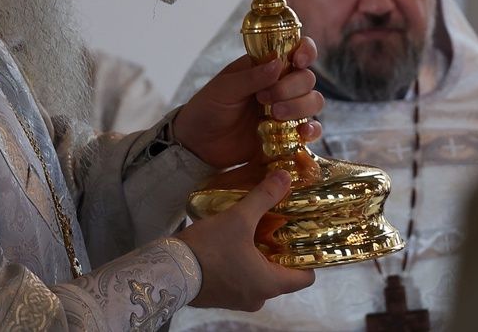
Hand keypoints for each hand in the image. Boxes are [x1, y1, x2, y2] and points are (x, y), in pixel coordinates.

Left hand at [174, 37, 323, 168]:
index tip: (299, 60)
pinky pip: (311, 130)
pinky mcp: (288, 135)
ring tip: (275, 115)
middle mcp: (280, 85)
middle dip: (291, 87)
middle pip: (306, 78)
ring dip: (300, 107)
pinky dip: (313, 130)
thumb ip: (251, 77)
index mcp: (264, 66)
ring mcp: (286, 110)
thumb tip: (278, 63)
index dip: (305, 51)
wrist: (198, 144)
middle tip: (265, 99)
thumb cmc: (207, 108)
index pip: (295, 50)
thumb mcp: (224, 89)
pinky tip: (303, 133)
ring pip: (313, 102)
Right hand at [179, 169, 315, 309]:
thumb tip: (286, 177)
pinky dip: (242, 264)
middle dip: (280, 252)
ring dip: (259, 257)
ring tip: (255, 231)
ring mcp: (238, 300)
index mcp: (269, 284)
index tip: (303, 237)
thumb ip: (264, 197)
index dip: (308, 258)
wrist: (168, 270)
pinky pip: (241, 280)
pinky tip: (233, 243)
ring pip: (259, 277)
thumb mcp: (239, 218)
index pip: (305, 277)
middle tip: (278, 227)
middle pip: (281, 275)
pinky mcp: (221, 297)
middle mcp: (258, 297)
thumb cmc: (209, 248)